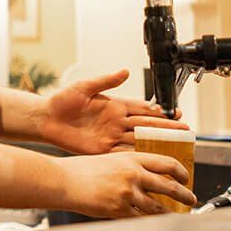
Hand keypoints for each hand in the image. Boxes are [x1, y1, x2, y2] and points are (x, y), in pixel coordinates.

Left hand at [39, 69, 188, 154]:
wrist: (45, 119)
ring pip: (139, 140)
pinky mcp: (101, 150)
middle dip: (166, 128)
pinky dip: (137, 156)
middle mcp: (115, 122)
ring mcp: (110, 136)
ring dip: (156, 144)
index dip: (160, 112)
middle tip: (185, 131)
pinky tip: (151, 159)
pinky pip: (123, 153)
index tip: (176, 113)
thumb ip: (106, 81)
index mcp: (114, 106)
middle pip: (146, 126)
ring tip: (176, 146)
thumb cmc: (61, 101)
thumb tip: (125, 71)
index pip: (142, 109)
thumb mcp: (84, 87)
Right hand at [57, 152, 195, 217]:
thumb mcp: (110, 159)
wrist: (65, 181)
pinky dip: (150, 222)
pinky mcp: (120, 209)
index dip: (181, 172)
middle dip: (185, 195)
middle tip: (190, 200)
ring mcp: (128, 193)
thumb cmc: (82, 170)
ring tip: (175, 215)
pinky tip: (154, 223)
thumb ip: (130, 166)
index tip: (186, 178)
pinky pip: (142, 218)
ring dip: (170, 213)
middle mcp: (134, 174)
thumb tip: (148, 177)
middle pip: (170, 186)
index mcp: (132, 158)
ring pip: (159, 207)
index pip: (167, 163)